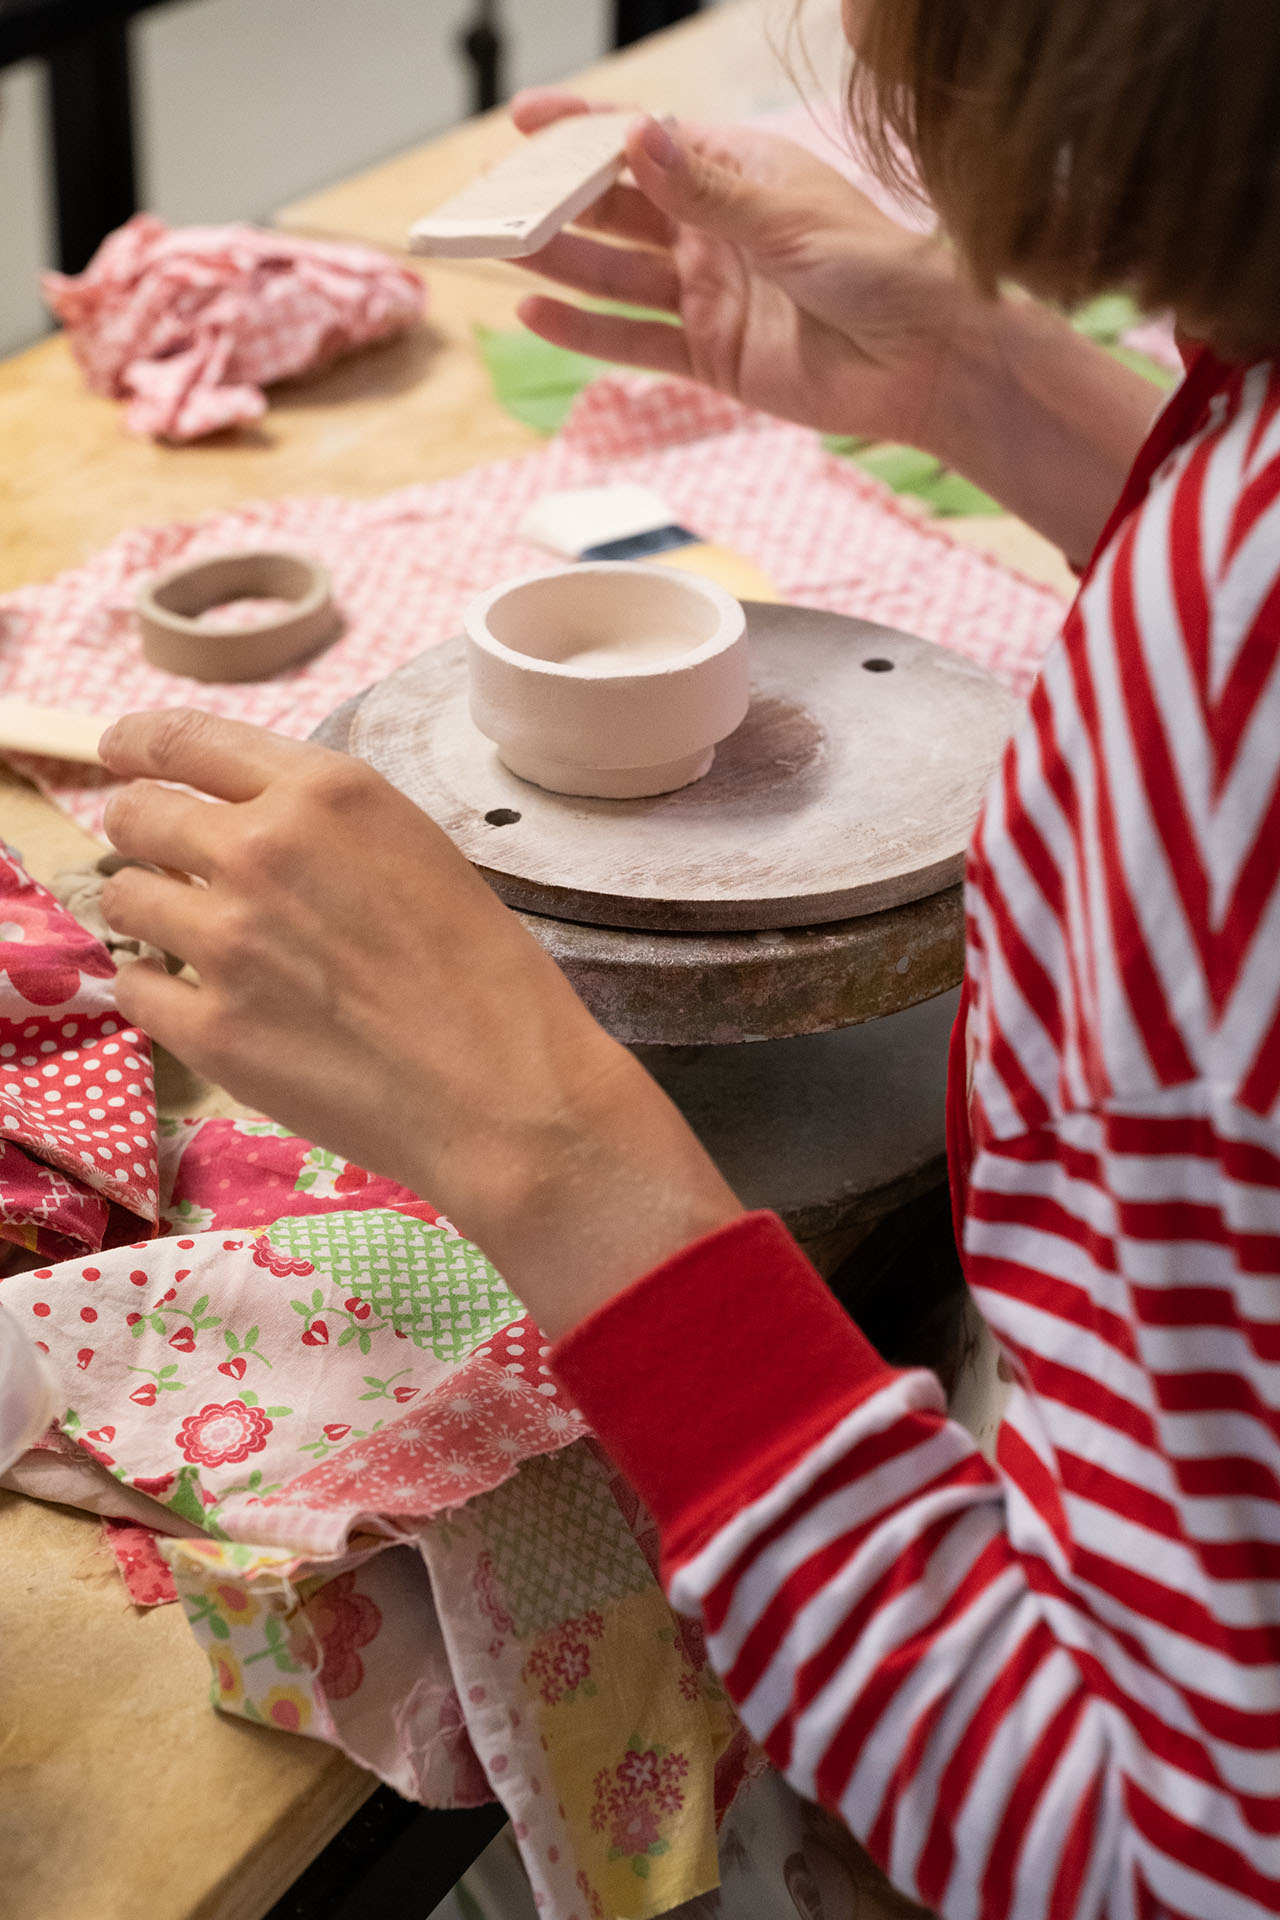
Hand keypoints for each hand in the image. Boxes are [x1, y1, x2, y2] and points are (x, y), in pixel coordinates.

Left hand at [98, 711, 741, 1334]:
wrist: (504, 1094)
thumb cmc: (488, 977)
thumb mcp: (418, 850)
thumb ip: (324, 824)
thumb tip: (240, 826)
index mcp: (327, 792)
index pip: (186, 739)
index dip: (137, 744)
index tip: (119, 753)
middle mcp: (262, 850)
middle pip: (136, 814)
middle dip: (139, 831)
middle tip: (161, 859)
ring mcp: (226, 941)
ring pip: (123, 898)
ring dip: (147, 911)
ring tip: (195, 940)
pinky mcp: (210, 1028)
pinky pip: (134, 986)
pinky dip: (157, 988)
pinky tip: (201, 1001)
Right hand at [509, 93, 1160, 561]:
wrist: (926, 363)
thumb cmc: (880, 271)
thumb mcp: (785, 219)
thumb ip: (704, 189)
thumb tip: (634, 135)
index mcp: (739, 176)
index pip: (644, 146)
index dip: (581, 134)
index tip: (522, 123)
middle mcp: (716, 232)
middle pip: (616, 213)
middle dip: (553, 203)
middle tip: (488, 198)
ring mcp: (710, 297)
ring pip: (616, 277)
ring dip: (558, 265)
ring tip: (497, 252)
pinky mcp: (712, 358)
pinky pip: (636, 342)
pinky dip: (587, 332)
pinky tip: (536, 316)